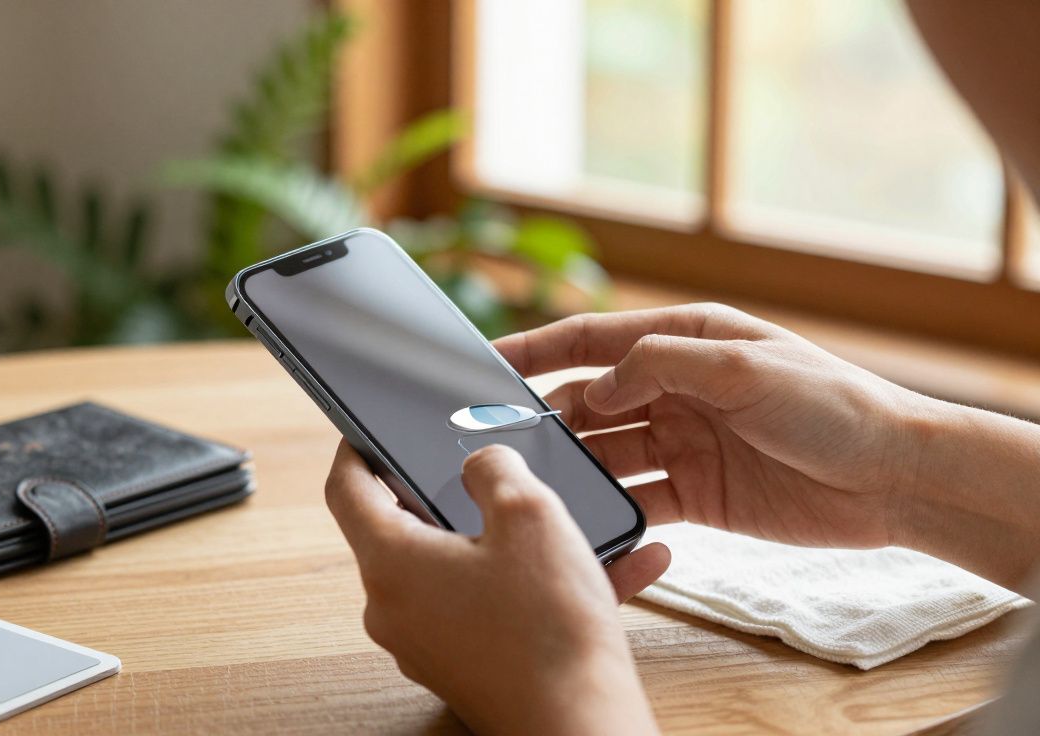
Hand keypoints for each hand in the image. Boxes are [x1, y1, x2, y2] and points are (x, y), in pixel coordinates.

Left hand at [325, 441, 666, 734]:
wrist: (581, 726)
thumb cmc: (550, 628)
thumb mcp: (530, 513)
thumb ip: (493, 468)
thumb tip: (479, 464)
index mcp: (392, 563)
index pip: (347, 489)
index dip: (355, 449)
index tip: (366, 430)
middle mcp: (395, 608)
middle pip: (403, 530)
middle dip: (445, 495)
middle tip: (486, 471)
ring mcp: (426, 643)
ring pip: (456, 570)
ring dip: (505, 542)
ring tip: (567, 525)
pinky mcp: (463, 667)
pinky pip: (489, 607)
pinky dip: (530, 584)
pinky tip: (603, 571)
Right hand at [495, 303, 928, 550]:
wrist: (894, 478)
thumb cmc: (832, 408)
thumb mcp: (744, 369)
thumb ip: (661, 366)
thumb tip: (595, 386)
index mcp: (685, 342)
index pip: (591, 341)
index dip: (534, 351)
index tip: (483, 363)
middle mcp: (676, 389)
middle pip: (589, 401)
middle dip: (544, 419)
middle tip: (496, 441)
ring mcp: (683, 443)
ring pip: (606, 452)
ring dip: (573, 466)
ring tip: (534, 483)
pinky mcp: (696, 494)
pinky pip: (637, 498)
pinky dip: (611, 508)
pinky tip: (587, 519)